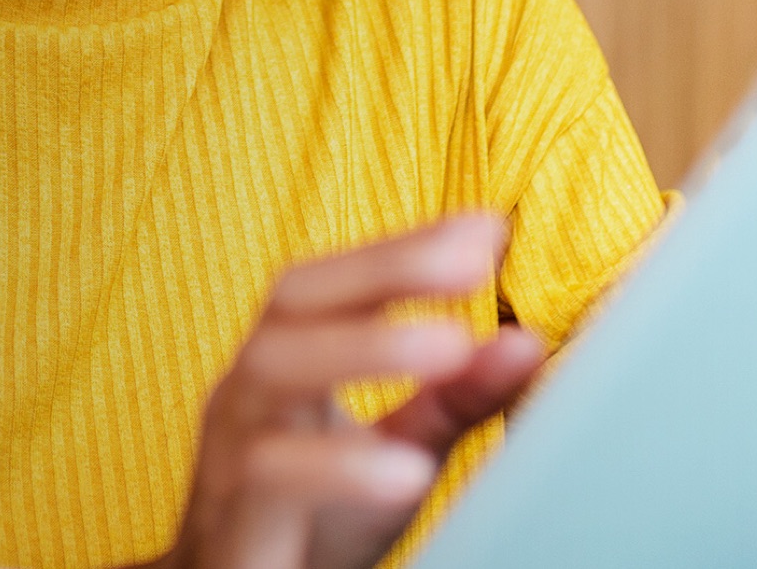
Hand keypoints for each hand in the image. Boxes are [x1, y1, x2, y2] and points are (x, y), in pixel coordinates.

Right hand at [143, 213, 539, 568]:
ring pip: (271, 374)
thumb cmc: (310, 521)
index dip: (400, 248)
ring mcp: (231, 456)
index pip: (328, 283)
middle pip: (293, 304)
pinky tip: (407, 468)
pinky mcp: (237, 527)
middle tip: (472, 266)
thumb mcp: (395, 450)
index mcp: (281, 367)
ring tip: (449, 343)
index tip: (486, 228)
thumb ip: (452, 399)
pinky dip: (341, 466)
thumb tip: (525, 341)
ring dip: (362, 348)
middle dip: (382, 272)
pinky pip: (271, 478)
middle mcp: (247, 398)